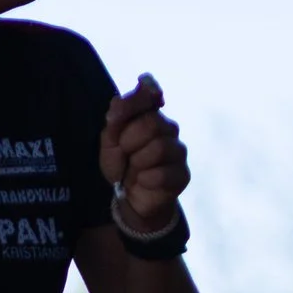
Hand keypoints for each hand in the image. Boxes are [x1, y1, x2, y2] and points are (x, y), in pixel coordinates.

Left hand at [99, 74, 188, 232]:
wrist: (130, 198)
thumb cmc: (121, 164)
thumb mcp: (109, 142)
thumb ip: (115, 119)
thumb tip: (118, 100)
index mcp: (151, 115)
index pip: (148, 94)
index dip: (132, 103)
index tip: (115, 118)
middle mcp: (169, 129)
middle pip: (153, 123)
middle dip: (129, 140)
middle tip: (124, 153)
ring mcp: (178, 151)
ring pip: (159, 147)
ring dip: (137, 161)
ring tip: (134, 169)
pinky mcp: (183, 174)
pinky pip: (163, 173)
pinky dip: (145, 179)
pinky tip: (143, 181)